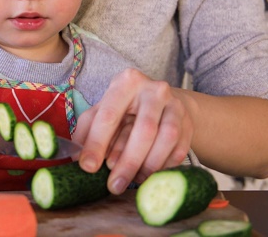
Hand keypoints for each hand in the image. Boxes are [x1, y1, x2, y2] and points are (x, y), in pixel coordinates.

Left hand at [72, 68, 192, 193]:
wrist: (160, 101)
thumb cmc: (124, 109)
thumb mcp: (101, 112)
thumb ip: (87, 132)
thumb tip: (78, 159)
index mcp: (126, 82)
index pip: (109, 116)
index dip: (97, 144)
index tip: (88, 168)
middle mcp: (154, 90)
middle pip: (143, 130)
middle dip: (127, 162)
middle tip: (114, 185)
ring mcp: (175, 105)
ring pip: (166, 139)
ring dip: (148, 166)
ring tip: (133, 180)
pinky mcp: (189, 122)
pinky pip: (179, 148)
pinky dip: (164, 166)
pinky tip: (149, 175)